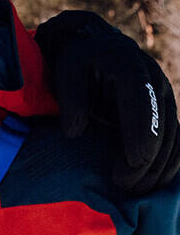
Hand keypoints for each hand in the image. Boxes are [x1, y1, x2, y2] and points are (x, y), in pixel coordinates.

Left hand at [35, 11, 179, 194]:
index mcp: (130, 68)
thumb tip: (76, 132)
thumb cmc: (75, 61)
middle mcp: (154, 80)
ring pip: (173, 135)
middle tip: (125, 187)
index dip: (140, 141)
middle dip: (147, 163)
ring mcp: (163, 94)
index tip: (129, 169)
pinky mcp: (164, 107)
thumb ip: (71, 100)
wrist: (92, 44)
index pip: (142, 108)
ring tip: (136, 191)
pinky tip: (153, 182)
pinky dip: (168, 161)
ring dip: (159, 167)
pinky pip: (175, 137)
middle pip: (161, 127)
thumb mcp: (66, 71)